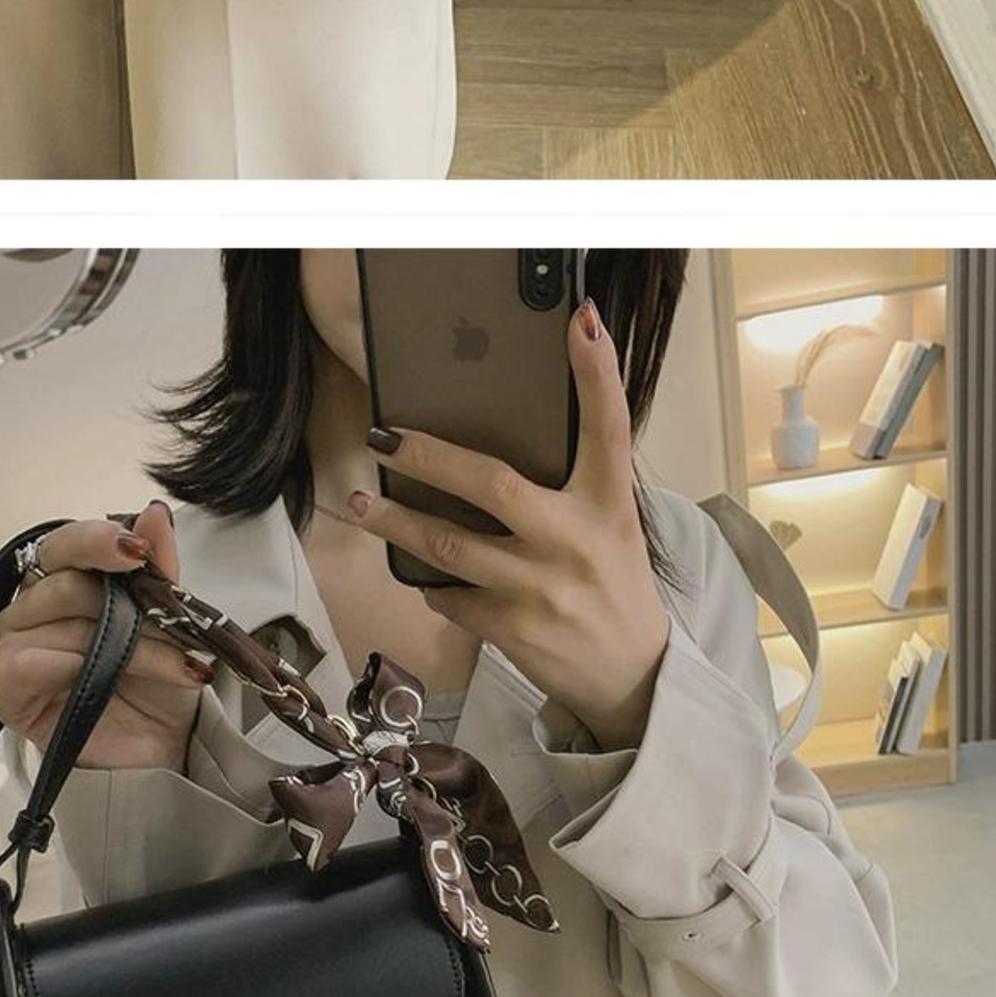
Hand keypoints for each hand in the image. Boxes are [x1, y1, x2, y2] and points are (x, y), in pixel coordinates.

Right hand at [0, 504, 210, 771]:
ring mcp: (14, 648)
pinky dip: (65, 664)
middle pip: (63, 582)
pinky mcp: (5, 692)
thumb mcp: (173, 620)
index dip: (96, 541)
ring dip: (123, 645)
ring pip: (58, 622)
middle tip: (173, 632)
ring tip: (172, 667)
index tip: (137, 551)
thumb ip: (159, 566)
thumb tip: (153, 513)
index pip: (64, 544)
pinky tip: (95, 677)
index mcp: (64, 580)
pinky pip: (20, 662)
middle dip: (126, 608)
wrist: (163, 749)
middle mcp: (32, 608)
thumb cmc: (159, 683)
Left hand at [347, 298, 670, 749]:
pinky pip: (452, 597)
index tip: (580, 320)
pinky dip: (430, 582)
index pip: (608, 427)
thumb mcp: (612, 523)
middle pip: (492, 485)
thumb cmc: (614, 582)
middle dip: (429, 456)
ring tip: (363, 502)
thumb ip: (573, 481)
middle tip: (383, 435)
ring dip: (399, 522)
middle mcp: (575, 540)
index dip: (597, 372)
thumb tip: (511, 428)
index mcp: (608, 504)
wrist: (632, 676)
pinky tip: (418, 572)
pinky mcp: (515, 631)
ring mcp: (542, 589)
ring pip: (450, 546)